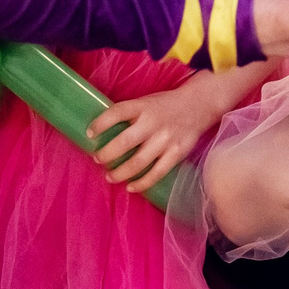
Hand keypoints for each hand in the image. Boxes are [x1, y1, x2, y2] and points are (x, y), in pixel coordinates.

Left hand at [88, 86, 221, 191]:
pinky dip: (141, 183)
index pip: (117, 112)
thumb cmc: (165, 106)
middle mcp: (154, 122)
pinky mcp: (177, 153)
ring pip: (138, 162)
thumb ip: (129, 115)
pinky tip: (130, 186)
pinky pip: (156, 173)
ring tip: (110, 176)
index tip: (90, 133)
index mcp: (143, 106)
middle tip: (98, 158)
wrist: (198, 105)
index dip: (101, 123)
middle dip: (107, 154)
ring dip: (120, 172)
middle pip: (125, 142)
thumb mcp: (146, 102)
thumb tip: (103, 134)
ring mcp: (166, 139)